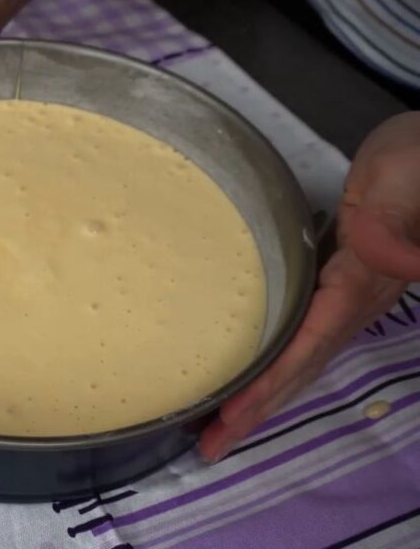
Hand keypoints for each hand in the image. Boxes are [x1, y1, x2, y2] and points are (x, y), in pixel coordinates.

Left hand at [200, 112, 419, 461]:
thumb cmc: (413, 163)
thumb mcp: (401, 183)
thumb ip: (391, 224)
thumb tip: (382, 258)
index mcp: (358, 286)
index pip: (305, 348)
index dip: (268, 387)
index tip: (230, 418)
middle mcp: (353, 304)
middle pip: (299, 371)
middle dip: (255, 412)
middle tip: (211, 447)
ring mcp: (347, 301)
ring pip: (299, 362)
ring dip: (262, 398)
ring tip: (221, 427)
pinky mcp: (339, 287)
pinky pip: (301, 340)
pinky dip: (275, 368)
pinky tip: (254, 377)